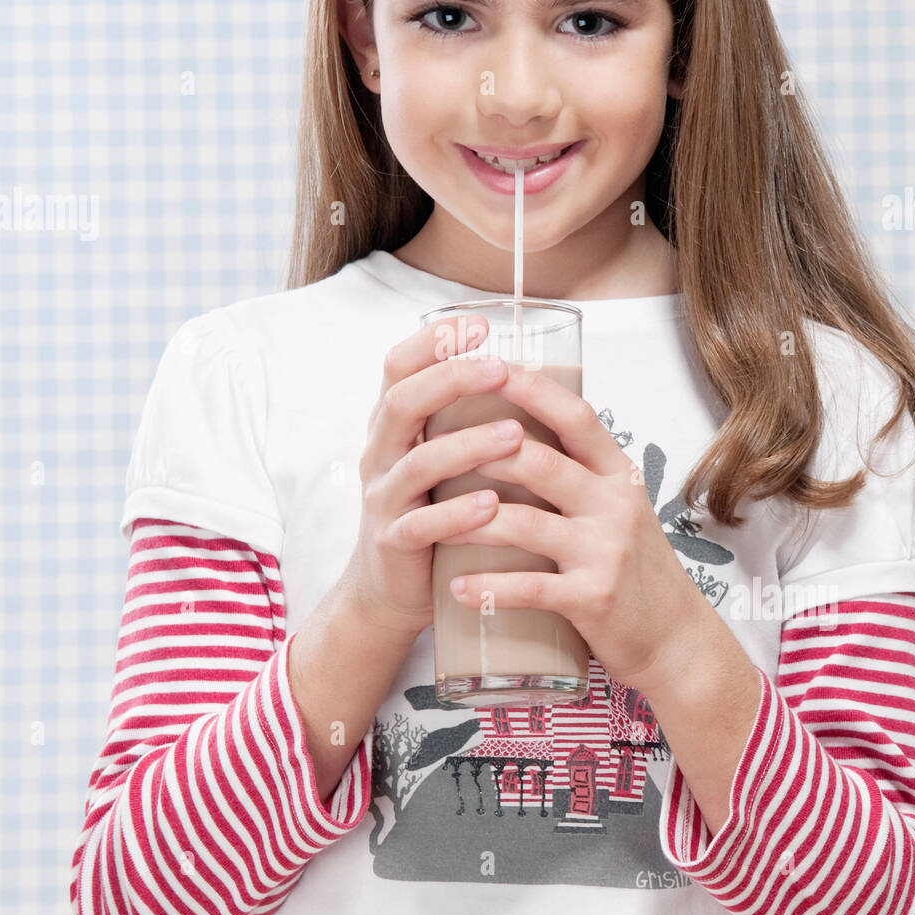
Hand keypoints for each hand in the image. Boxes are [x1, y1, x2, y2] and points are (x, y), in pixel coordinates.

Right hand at [338, 314, 524, 642]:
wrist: (393, 591)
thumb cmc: (434, 511)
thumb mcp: (442, 458)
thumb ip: (467, 420)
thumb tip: (533, 374)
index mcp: (395, 426)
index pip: (399, 367)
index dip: (433, 341)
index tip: (478, 324)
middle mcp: (381, 454)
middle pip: (402, 402)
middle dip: (451, 380)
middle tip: (500, 369)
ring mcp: (383, 500)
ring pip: (416, 463)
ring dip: (466, 445)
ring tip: (514, 435)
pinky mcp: (394, 544)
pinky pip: (420, 525)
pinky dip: (457, 514)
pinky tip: (491, 505)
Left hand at [435, 363, 706, 690]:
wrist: (677, 638)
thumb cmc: (636, 567)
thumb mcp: (619, 506)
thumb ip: (579, 471)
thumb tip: (516, 428)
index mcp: (619, 474)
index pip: (575, 416)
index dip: (531, 389)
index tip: (487, 368)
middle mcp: (615, 505)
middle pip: (540, 461)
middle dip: (482, 451)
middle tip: (434, 449)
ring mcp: (605, 551)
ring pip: (524, 522)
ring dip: (469, 520)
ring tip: (431, 519)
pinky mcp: (593, 599)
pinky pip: (530, 587)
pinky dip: (488, 587)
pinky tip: (455, 586)